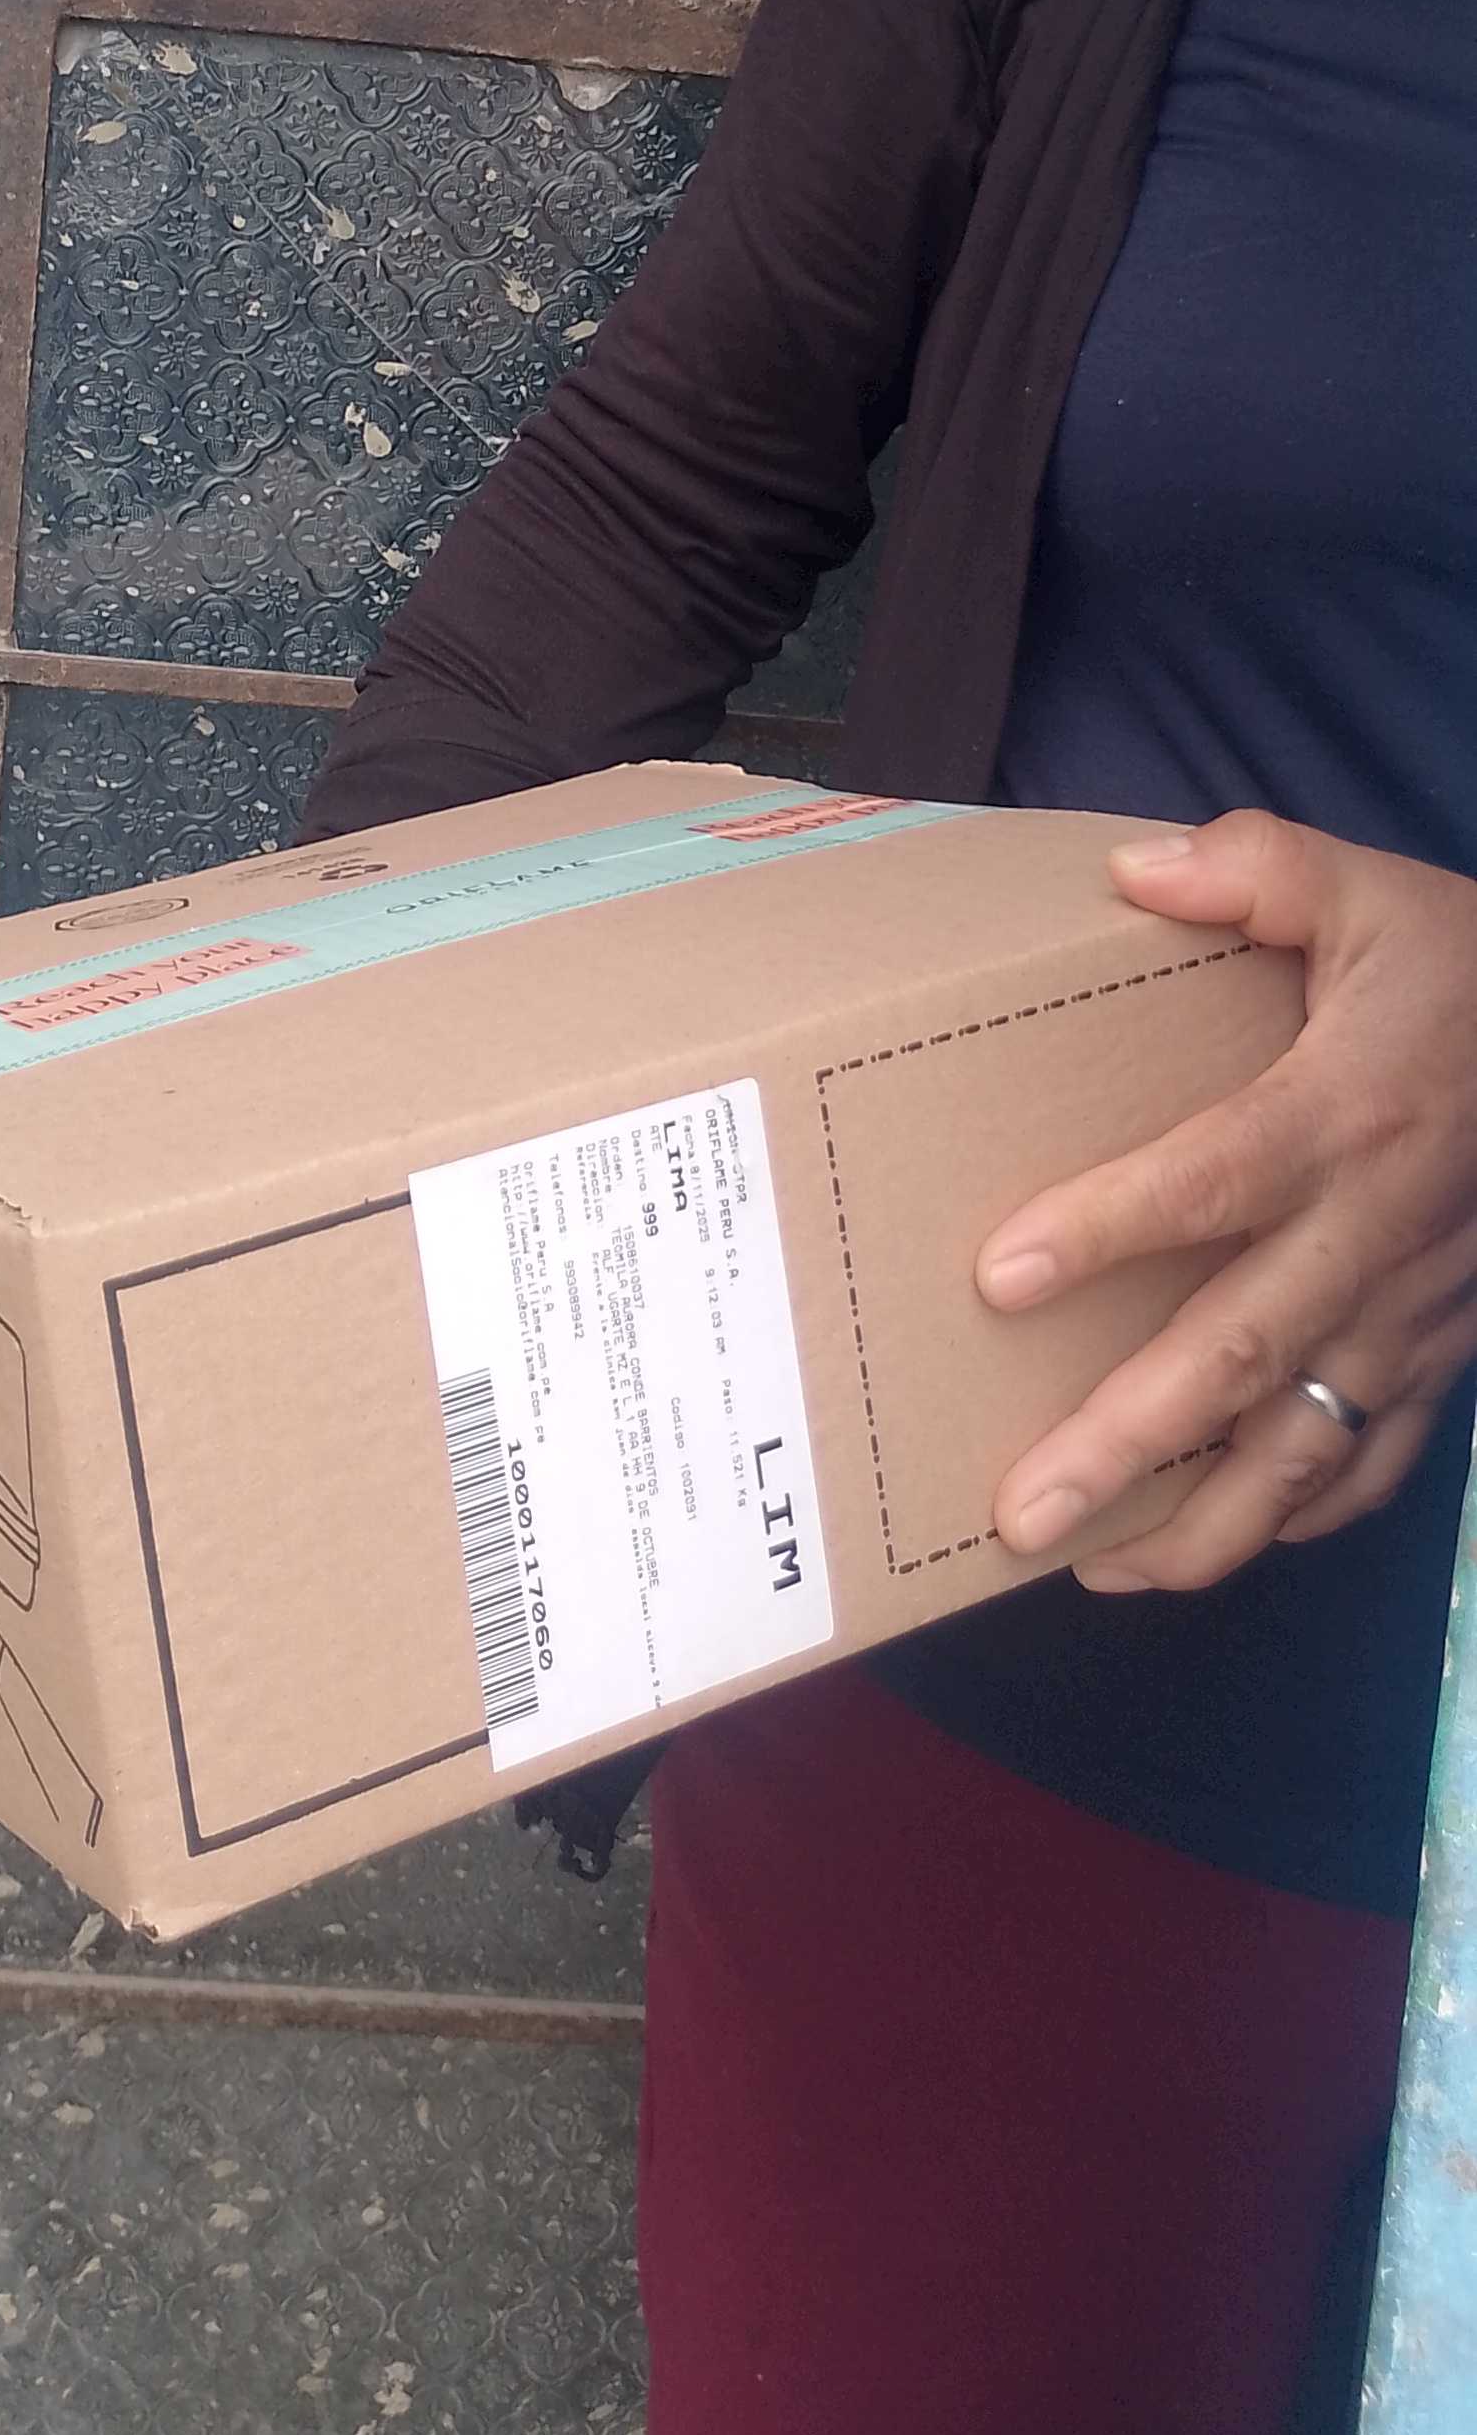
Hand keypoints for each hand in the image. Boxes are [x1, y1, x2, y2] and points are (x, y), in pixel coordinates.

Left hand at [976, 814, 1476, 1594]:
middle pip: (1241, 1353)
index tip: (1003, 1277)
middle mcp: (1377, 1232)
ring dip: (1201, 1522)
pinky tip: (1211, 1544)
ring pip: (1306, 1443)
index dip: (1111, 1227)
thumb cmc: (1461, 969)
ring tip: (1089, 1566)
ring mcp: (1413, 1311)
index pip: (1215, 1179)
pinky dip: (1298, 1516)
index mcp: (1346, 1112)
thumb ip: (1255, 869)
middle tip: (1019, 1510)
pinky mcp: (1441, 1353)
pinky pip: (1374, 1461)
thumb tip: (1135, 870)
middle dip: (1126, 1442)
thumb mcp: (1368, 890)